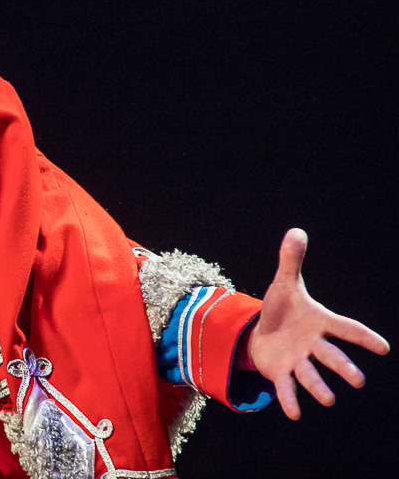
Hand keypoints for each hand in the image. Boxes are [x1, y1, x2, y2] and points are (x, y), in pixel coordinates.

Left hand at [247, 228, 389, 418]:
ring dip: (319, 388)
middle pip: (331, 356)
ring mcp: (298, 360)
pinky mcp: (280, 373)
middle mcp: (312, 345)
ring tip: (329, 401)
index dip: (362, 337)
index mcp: (319, 322)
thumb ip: (292, 260)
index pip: (345, 328)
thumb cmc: (282, 309)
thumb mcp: (284, 283)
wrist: (263, 332)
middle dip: (343, 367)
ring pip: (311, 376)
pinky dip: (289, 400)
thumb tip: (296, 231)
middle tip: (358, 381)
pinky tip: (294, 414)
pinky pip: (286, 388)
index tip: (383, 348)